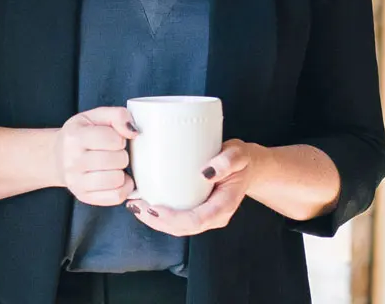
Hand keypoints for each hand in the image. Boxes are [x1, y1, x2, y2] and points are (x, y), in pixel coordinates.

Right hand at [57, 107, 137, 205]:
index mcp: (75, 137)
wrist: (58, 156)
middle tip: (113, 152)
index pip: (113, 139)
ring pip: (117, 180)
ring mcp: (77, 182)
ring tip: (114, 165)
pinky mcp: (84, 196)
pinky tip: (117, 179)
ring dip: (121, 171)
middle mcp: (73, 161)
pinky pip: (116, 197)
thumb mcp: (95, 116)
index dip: (120, 138)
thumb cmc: (80, 134)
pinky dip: (123, 188)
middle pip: (118, 160)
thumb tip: (133, 131)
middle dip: (122, 154)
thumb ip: (117, 115)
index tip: (114, 138)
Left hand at [125, 139, 258, 235]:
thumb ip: (227, 162)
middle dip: (157, 221)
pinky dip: (160, 215)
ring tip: (135, 206)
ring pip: (178, 228)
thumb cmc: (242, 160)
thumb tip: (206, 171)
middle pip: (183, 229)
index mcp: (224, 206)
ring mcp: (206, 217)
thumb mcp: (239, 155)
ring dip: (155, 220)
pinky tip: (146, 203)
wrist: (249, 167)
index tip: (154, 206)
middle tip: (136, 205)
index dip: (173, 218)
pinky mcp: (198, 210)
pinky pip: (178, 219)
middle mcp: (214, 217)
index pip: (196, 220)